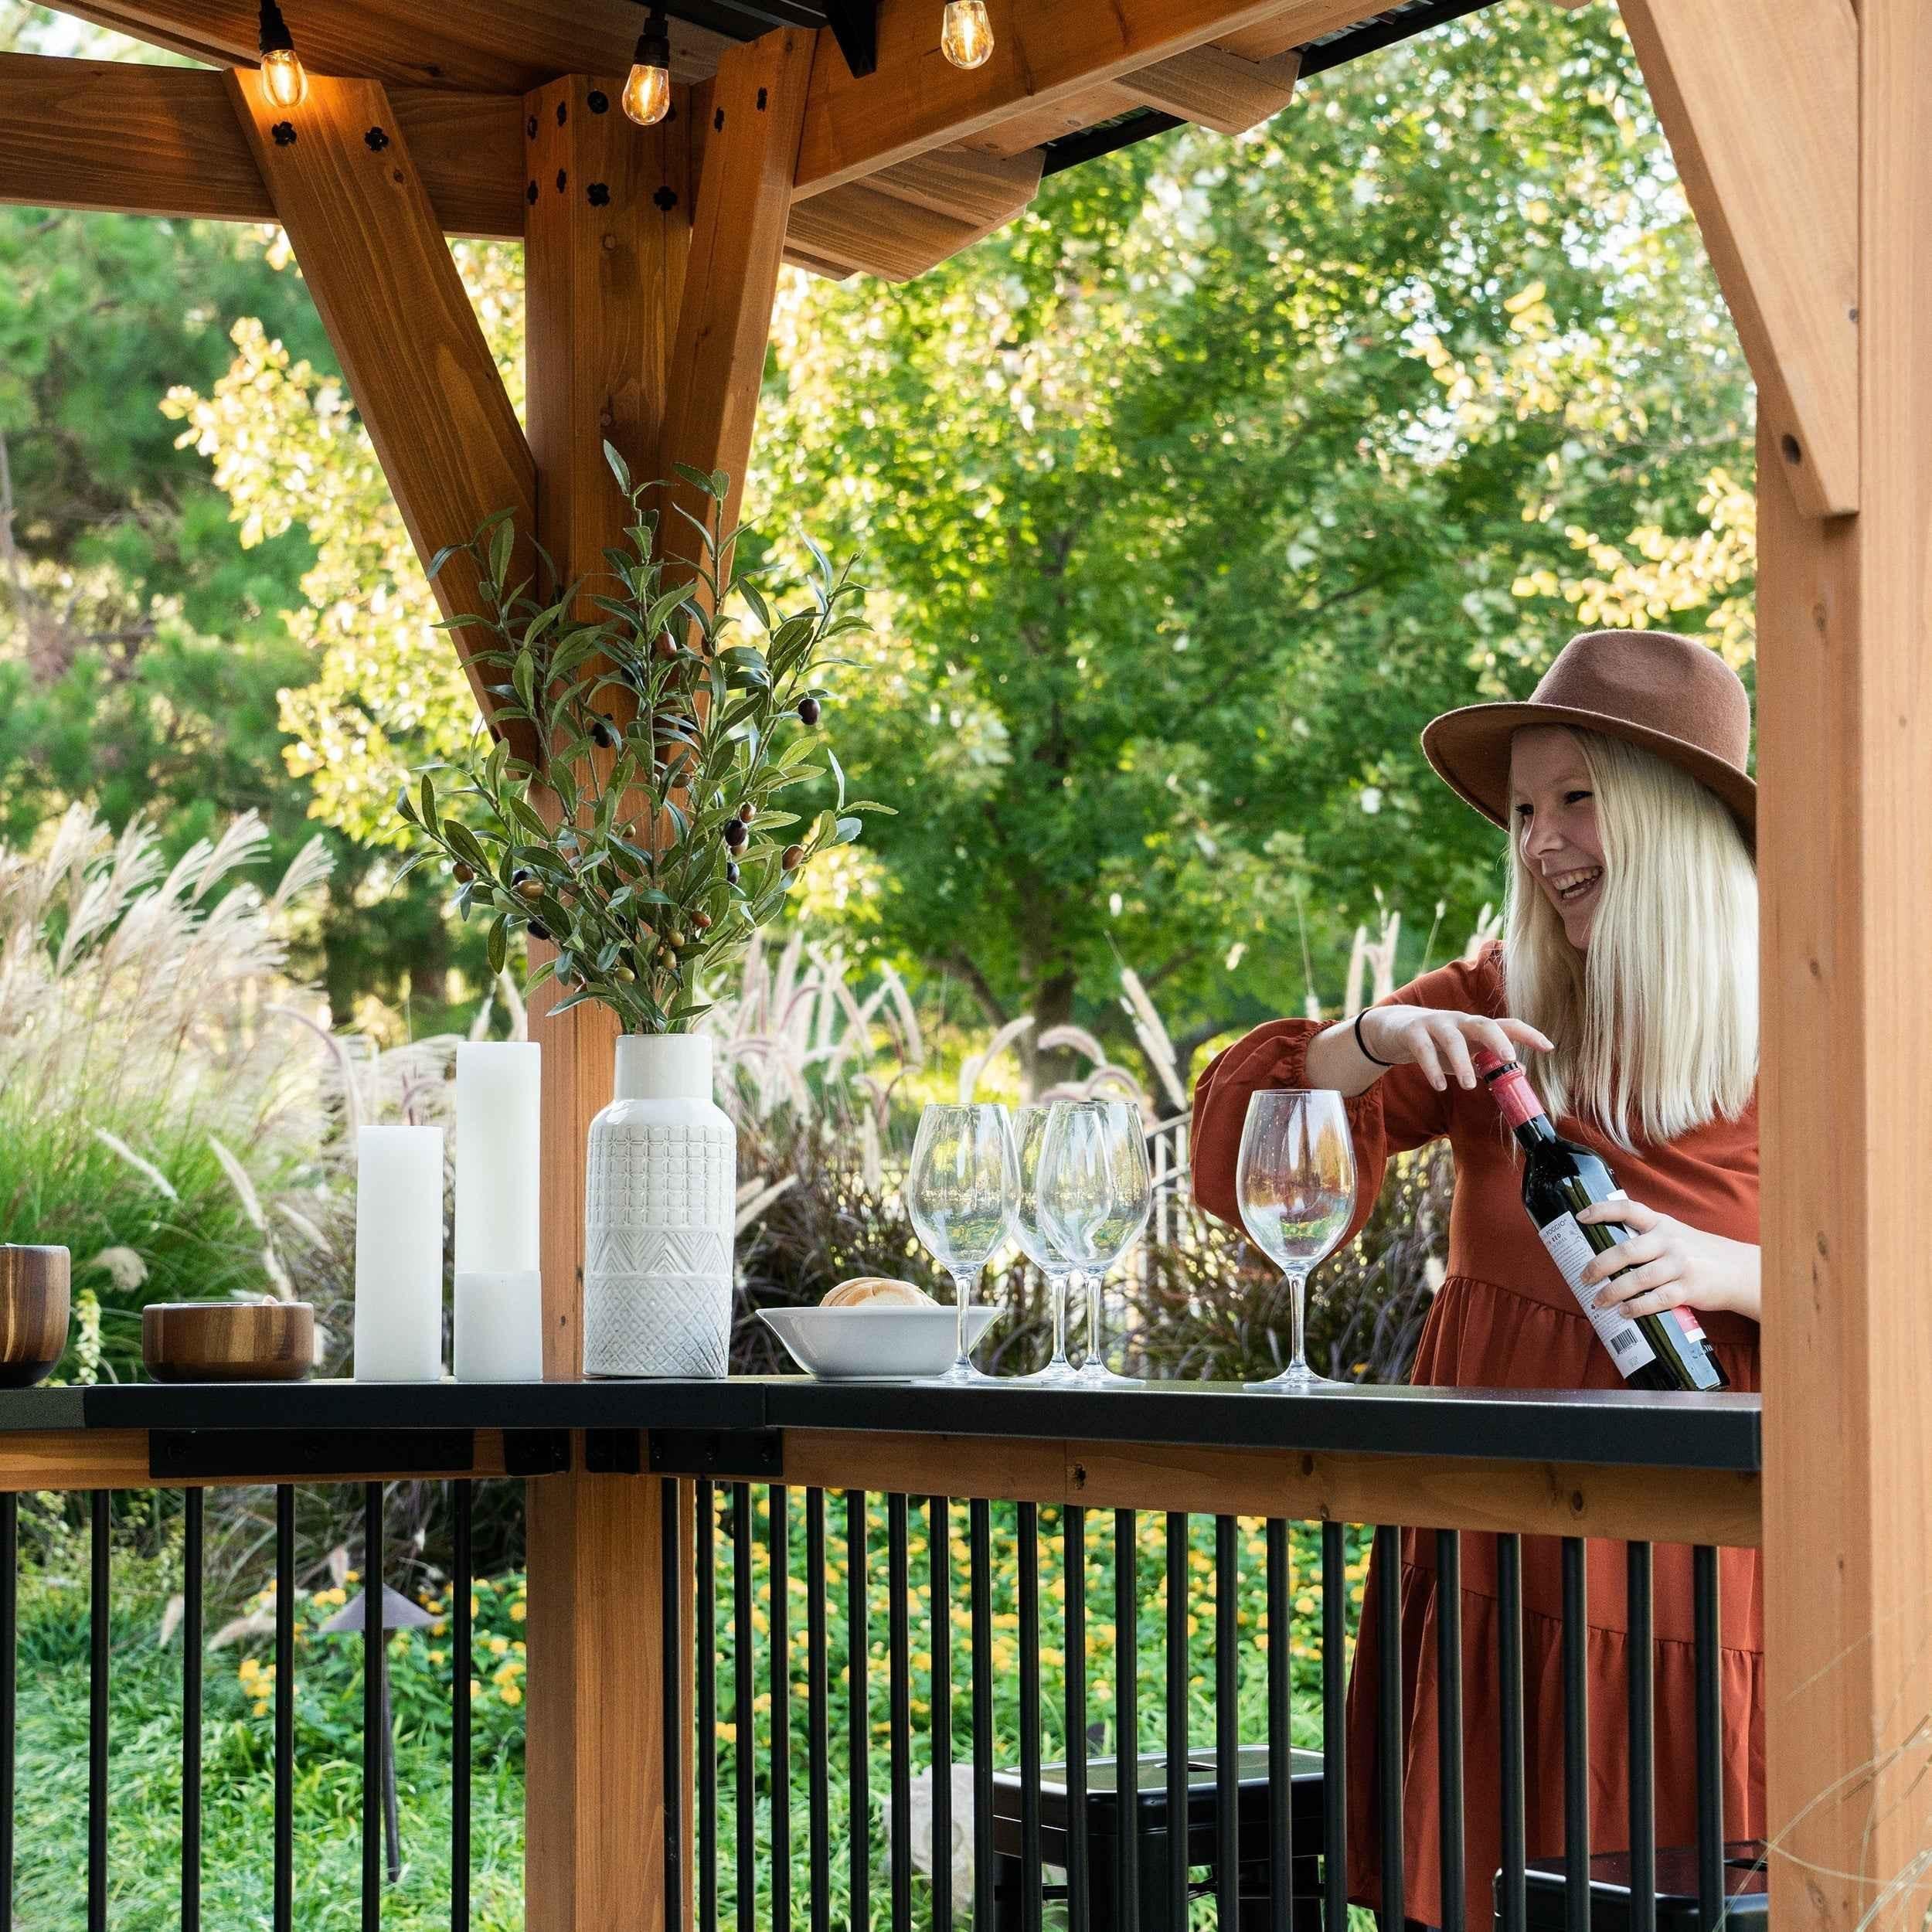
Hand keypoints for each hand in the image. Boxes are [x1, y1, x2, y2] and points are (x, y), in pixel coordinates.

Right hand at [1355, 1006, 1553, 1092]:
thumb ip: (1489, 1063)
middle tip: (1509, 1058)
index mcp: (1475, 1028)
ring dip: (1462, 1060)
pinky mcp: (1412, 1032)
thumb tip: (1521, 1071)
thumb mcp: (1464, 1053)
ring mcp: (1434, 1024)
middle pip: (1483, 1023)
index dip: (1528, 1034)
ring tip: (1468, 1086)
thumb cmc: (1435, 1043)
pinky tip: (1439, 1085)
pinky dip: (1432, 1068)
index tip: (1548, 1047)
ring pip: (1452, 1038)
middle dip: (1498, 1039)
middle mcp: (1458, 1021)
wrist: (1392, 1030)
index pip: (1507, 1026)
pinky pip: (1424, 1049)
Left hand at [1576, 1198, 1760, 1323]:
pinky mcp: (1689, 1289)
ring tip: (1598, 1301)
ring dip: (1612, 1292)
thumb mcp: (1676, 1235)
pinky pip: (1657, 1300)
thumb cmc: (1698, 1253)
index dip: (1602, 1211)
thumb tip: (1607, 1252)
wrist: (1739, 1270)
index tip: (1580, 1217)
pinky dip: (1637, 1307)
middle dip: (1599, 1266)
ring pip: (1637, 1279)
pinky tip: (1625, 1312)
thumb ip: (1648, 1238)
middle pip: (1625, 1251)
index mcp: (1662, 1224)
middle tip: (1584, 1278)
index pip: (1628, 1209)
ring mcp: (1679, 1265)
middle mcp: (1669, 1241)